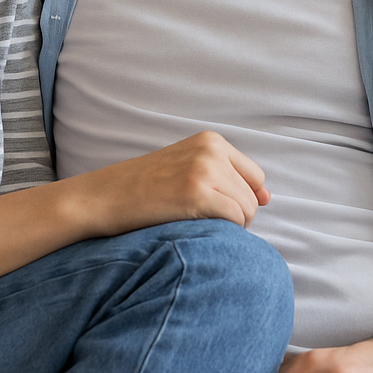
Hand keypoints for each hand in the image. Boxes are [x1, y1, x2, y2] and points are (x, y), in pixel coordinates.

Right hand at [69, 131, 271, 235]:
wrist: (103, 198)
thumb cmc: (144, 190)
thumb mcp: (186, 169)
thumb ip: (226, 177)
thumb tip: (268, 197)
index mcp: (210, 140)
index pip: (255, 176)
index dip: (243, 199)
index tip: (218, 210)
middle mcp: (211, 150)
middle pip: (253, 196)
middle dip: (236, 215)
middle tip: (200, 220)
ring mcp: (204, 170)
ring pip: (247, 210)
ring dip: (229, 226)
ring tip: (195, 223)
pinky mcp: (197, 193)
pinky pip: (235, 221)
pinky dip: (223, 232)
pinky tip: (194, 228)